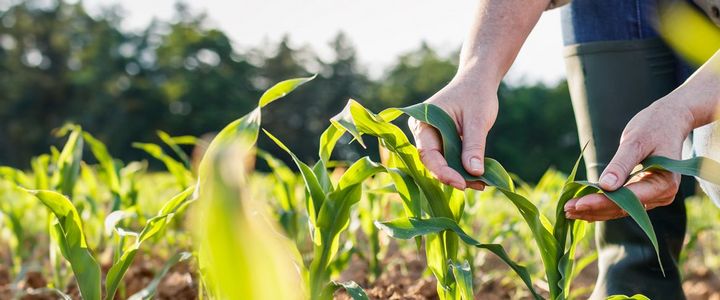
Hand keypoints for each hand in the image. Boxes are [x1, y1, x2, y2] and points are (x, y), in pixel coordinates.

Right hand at [408, 75, 497, 189]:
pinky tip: (478, 176)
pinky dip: (462, 168)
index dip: (443, 172)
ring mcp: (431, 138)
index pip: (428, 154)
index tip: (462, 183)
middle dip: (453, 176)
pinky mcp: (442, 142)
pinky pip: (449, 159)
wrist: (478, 80)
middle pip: (433, 162)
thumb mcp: (477, 120)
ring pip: (442, 163)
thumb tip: (475, 173)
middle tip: (477, 185)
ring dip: (460, 174)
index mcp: (422, 122)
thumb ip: (474, 146)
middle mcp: (422, 132)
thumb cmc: (476, 94)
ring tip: (482, 183)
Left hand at [564, 99, 694, 220]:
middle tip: (566, 209)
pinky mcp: (643, 194)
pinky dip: (601, 205)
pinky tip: (581, 209)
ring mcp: (653, 197)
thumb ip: (621, 164)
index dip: (602, 202)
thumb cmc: (654, 127)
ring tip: (568, 211)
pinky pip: (620, 203)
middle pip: (622, 208)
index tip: (578, 204)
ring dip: (593, 211)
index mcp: (664, 183)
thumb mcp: (636, 141)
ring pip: (619, 209)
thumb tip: (605, 187)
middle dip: (593, 209)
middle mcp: (661, 195)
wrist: (669, 120)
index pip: (628, 198)